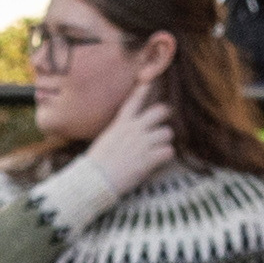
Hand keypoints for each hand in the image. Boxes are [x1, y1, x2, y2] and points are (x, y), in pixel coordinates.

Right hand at [64, 90, 180, 213]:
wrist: (95, 180)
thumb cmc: (96, 163)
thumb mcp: (106, 140)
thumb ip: (120, 132)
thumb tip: (129, 132)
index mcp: (121, 124)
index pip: (134, 101)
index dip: (144, 90)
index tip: (149, 81)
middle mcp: (134, 129)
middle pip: (161, 111)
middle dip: (165, 117)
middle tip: (162, 125)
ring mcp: (143, 143)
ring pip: (167, 133)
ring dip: (164, 141)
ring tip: (157, 150)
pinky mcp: (149, 158)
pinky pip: (168, 151)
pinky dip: (165, 157)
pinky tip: (158, 161)